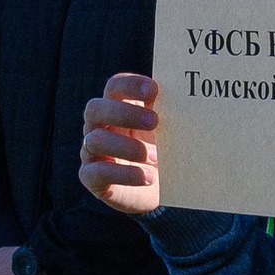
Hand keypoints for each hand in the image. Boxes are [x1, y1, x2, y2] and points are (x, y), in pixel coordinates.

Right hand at [79, 74, 161, 216]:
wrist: (159, 189)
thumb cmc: (161, 151)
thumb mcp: (166, 130)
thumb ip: (167, 111)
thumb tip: (182, 94)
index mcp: (117, 107)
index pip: (114, 87)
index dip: (130, 85)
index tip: (154, 90)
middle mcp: (99, 126)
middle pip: (95, 108)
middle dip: (124, 113)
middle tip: (154, 121)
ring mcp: (92, 152)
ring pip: (95, 141)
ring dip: (126, 147)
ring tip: (154, 157)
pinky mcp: (92, 179)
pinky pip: (97, 173)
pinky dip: (124, 174)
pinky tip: (147, 177)